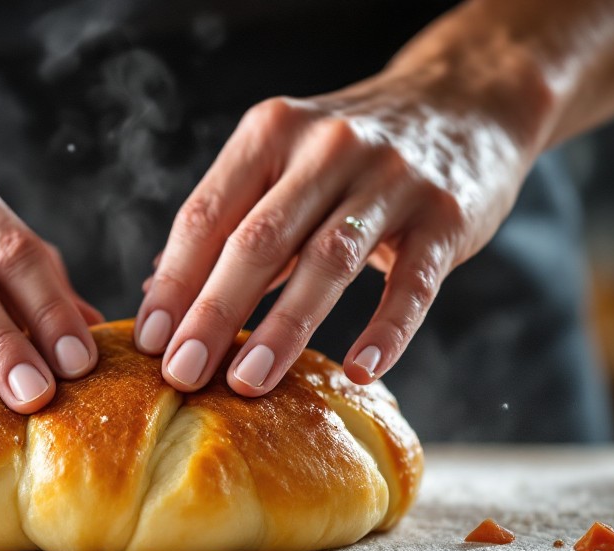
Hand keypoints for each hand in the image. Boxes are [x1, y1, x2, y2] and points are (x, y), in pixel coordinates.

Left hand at [135, 68, 539, 393]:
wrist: (465, 103)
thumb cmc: (353, 154)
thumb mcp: (284, 162)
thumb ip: (229, 222)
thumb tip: (156, 295)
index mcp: (270, 134)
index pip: (205, 214)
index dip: (173, 281)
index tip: (148, 342)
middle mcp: (325, 148)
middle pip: (256, 240)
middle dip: (212, 313)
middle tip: (182, 373)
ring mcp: (390, 179)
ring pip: (326, 262)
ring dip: (282, 328)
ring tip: (247, 384)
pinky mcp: (446, 214)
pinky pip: (413, 283)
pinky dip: (386, 329)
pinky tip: (360, 369)